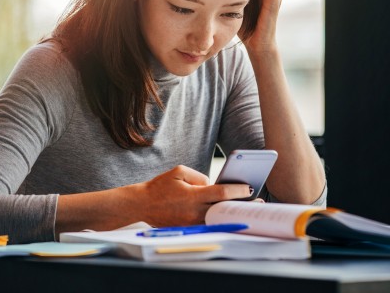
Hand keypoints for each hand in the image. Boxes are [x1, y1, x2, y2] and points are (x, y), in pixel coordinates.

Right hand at [135, 165, 252, 226]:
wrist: (143, 204)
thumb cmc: (160, 186)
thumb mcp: (179, 172)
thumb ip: (199, 176)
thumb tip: (212, 185)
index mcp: (192, 195)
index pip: (220, 193)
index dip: (237, 191)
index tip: (249, 188)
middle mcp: (194, 211)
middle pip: (223, 209)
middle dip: (241, 205)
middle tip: (258, 202)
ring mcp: (192, 222)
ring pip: (218, 218)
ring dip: (231, 213)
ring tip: (247, 208)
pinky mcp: (189, 228)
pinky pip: (208, 222)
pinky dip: (219, 218)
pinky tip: (228, 214)